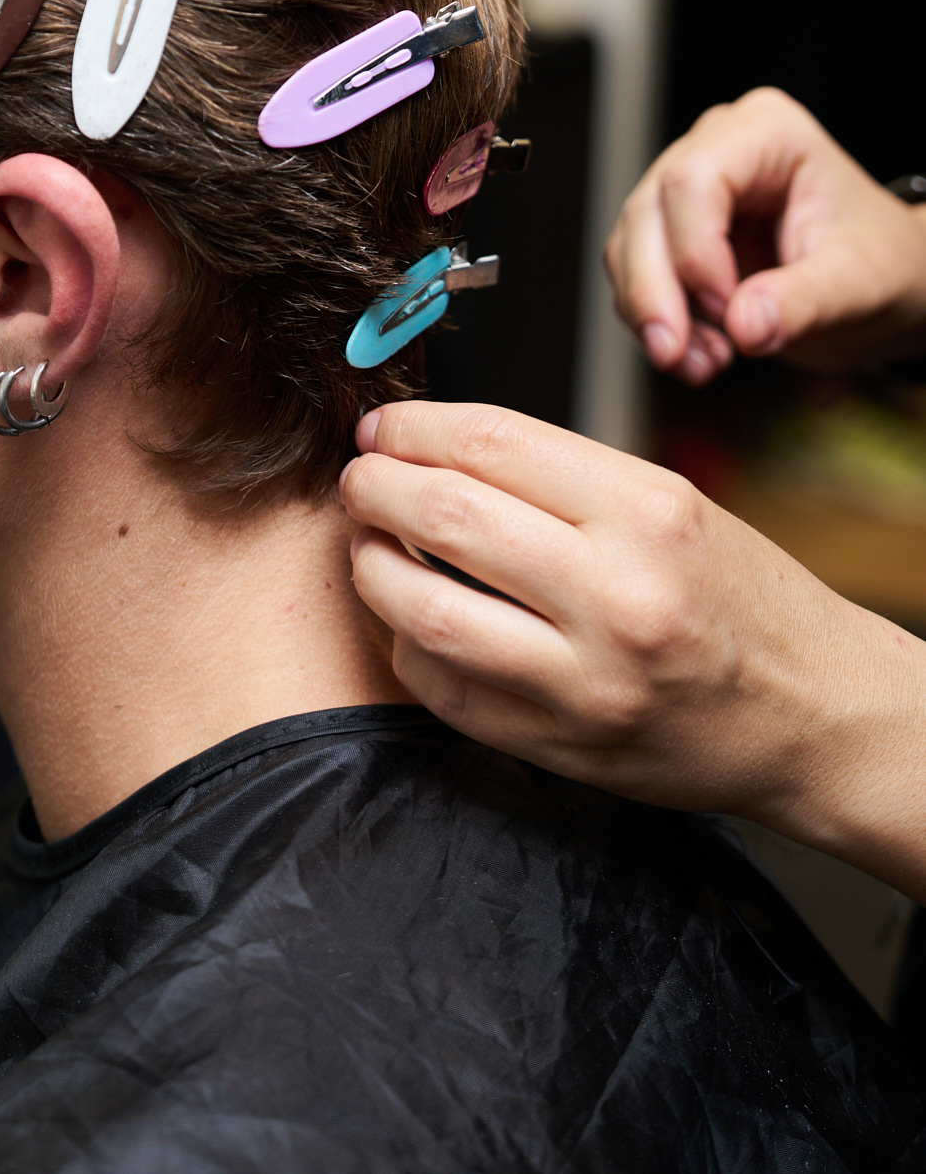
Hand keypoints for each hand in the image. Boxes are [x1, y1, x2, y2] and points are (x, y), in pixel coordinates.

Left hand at [340, 399, 925, 896]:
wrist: (812, 717)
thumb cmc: (738, 598)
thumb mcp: (670, 505)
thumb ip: (556, 475)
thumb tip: (431, 445)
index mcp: (646, 513)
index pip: (491, 442)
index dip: (415, 427)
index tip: (385, 427)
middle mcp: (616, 596)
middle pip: (444, 515)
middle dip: (375, 486)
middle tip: (360, 477)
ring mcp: (584, 681)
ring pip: (424, 610)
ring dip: (371, 565)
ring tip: (368, 542)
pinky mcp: (559, 746)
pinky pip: (443, 688)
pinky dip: (406, 643)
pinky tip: (408, 616)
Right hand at [603, 87, 925, 384]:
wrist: (881, 285)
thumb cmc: (882, 262)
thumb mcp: (861, 282)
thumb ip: (806, 300)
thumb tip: (744, 326)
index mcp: (767, 131)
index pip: (694, 177)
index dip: (697, 252)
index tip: (734, 315)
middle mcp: (715, 147)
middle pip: (648, 211)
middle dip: (655, 293)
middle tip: (677, 357)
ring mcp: (687, 189)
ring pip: (629, 245)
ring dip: (652, 314)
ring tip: (704, 366)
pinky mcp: (672, 232)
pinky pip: (635, 274)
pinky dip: (656, 321)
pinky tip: (701, 356)